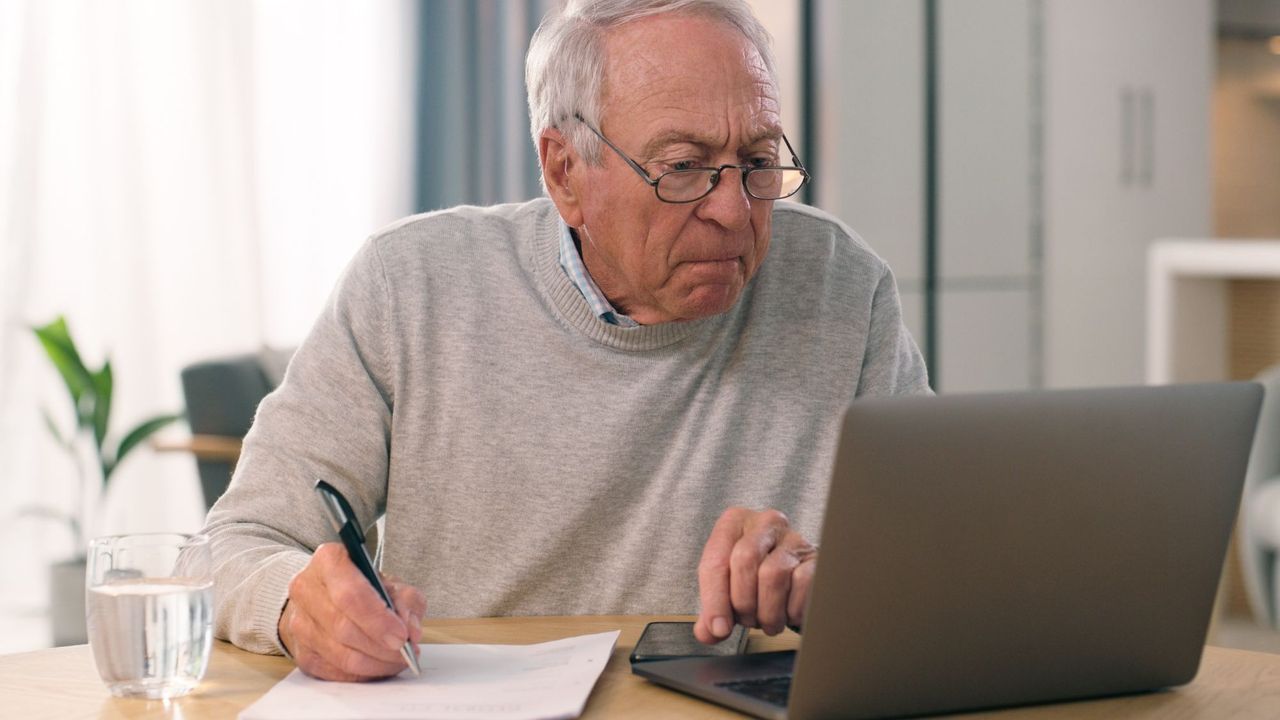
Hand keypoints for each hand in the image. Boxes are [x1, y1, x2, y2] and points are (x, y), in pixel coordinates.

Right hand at [278, 543, 426, 680]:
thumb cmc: (362, 587)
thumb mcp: (391, 582)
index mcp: (328, 561)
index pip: (350, 595)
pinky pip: (334, 672)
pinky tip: (380, 665)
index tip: (402, 635)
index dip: (378, 620)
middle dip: (380, 645)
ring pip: (339, 654)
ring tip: (398, 659)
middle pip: (343, 628)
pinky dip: (363, 673)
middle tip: (405, 651)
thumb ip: (407, 601)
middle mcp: (306, 590)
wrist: (325, 595)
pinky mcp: (301, 652)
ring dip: (375, 663)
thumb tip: (411, 631)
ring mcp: (299, 623)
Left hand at [694, 507, 816, 643]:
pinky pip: (802, 585)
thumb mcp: (728, 587)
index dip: (715, 599)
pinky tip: (788, 613)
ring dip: (768, 611)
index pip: (715, 560)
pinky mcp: (817, 557)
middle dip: (743, 602)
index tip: (719, 628)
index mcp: (734, 523)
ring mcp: (794, 538)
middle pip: (744, 561)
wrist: (795, 572)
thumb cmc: (755, 576)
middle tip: (748, 621)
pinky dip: (792, 609)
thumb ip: (714, 610)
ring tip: (768, 620)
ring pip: (773, 574)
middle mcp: (765, 523)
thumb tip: (710, 632)